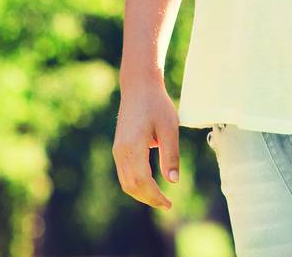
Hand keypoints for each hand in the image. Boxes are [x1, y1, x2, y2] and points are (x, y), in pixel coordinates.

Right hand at [113, 77, 180, 209]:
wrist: (139, 87)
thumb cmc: (157, 104)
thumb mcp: (169, 127)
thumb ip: (171, 154)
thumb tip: (173, 181)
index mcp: (133, 146)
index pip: (143, 181)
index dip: (155, 196)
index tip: (169, 203)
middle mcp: (121, 151)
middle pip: (132, 186)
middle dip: (149, 199)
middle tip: (166, 204)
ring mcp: (117, 150)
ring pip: (126, 182)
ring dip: (141, 194)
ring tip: (159, 198)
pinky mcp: (118, 148)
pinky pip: (124, 174)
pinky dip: (136, 184)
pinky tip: (150, 185)